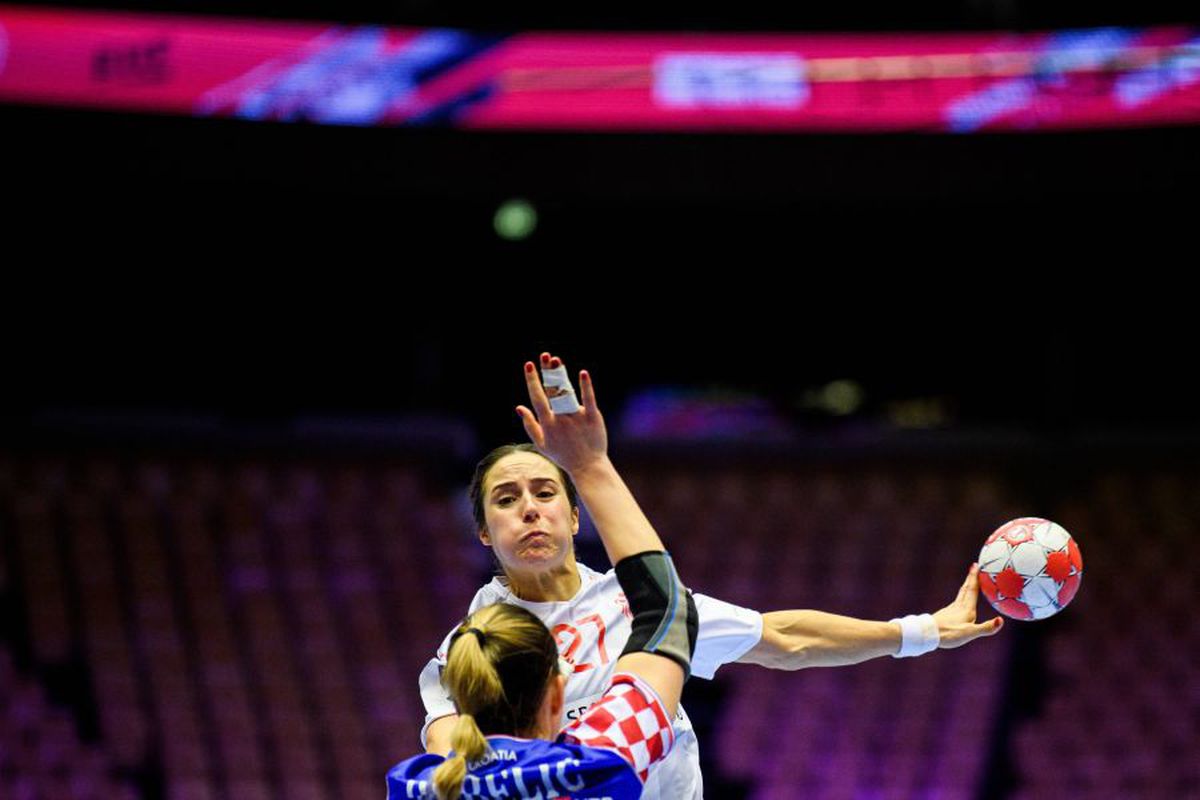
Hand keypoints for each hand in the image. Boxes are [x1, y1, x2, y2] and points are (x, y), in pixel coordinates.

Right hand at [516, 352, 607, 474]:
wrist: (587, 467)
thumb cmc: (563, 455)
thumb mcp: (542, 443)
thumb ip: (529, 424)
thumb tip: (518, 406)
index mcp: (547, 424)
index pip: (538, 398)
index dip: (532, 381)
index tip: (528, 365)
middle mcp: (561, 419)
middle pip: (552, 391)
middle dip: (547, 372)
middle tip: (544, 356)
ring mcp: (577, 417)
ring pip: (567, 392)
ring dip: (561, 375)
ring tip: (556, 360)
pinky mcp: (593, 418)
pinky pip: (588, 399)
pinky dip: (585, 386)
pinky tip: (582, 373)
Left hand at [933, 564, 1003, 648]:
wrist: (927, 634)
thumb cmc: (949, 634)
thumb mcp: (970, 633)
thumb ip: (986, 628)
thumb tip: (1001, 620)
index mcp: (966, 608)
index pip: (972, 589)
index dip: (975, 577)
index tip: (977, 565)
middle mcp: (958, 606)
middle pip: (966, 589)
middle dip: (971, 578)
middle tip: (974, 567)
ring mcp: (951, 610)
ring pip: (960, 595)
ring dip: (966, 586)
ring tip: (969, 582)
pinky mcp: (946, 615)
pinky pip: (956, 602)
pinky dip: (961, 597)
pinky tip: (960, 603)